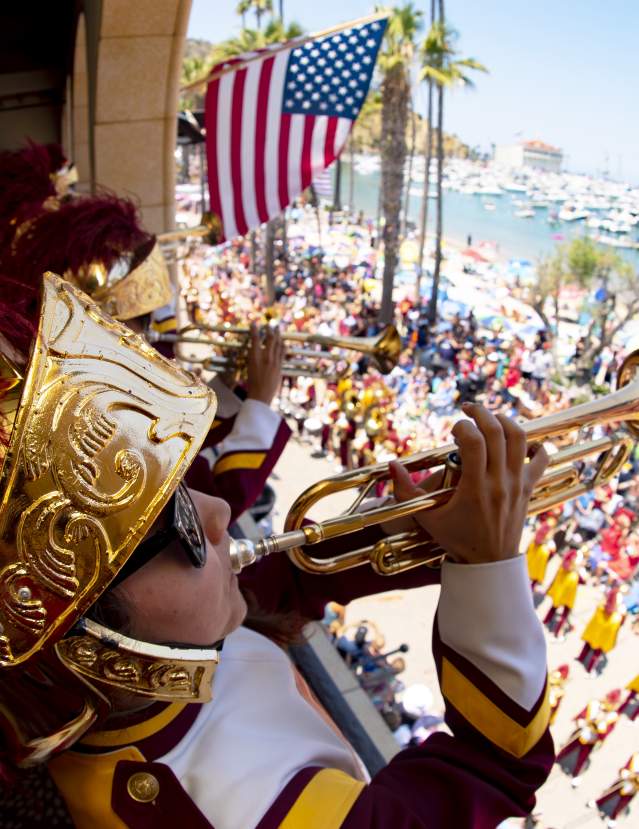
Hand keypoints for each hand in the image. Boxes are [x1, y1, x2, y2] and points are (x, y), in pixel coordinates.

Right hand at [246, 324, 283, 404]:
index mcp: (254, 357)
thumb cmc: (252, 383)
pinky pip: (282, 353)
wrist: (260, 395)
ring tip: (278, 330)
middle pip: (269, 339)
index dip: (255, 330)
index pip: (255, 339)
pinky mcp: (279, 367)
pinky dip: (283, 346)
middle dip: (270, 330)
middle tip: (270, 325)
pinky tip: (283, 343)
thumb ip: (253, 358)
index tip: (254, 323)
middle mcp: (265, 357)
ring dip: (278, 336)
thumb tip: (255, 350)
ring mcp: (274, 362)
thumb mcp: (249, 368)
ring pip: (278, 345)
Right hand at [390, 403, 547, 564]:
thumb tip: (391, 465)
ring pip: (519, 438)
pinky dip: (535, 445)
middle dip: (481, 413)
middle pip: (497, 432)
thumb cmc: (456, 539)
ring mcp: (517, 484)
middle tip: (468, 410)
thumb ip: (405, 491)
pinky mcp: (528, 488)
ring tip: (490, 420)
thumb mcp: (426, 517)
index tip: (453, 429)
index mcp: (476, 488)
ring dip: (504, 421)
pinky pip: (541, 459)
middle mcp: (500, 482)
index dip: (462, 426)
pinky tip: (521, 442)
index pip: (474, 441)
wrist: (489, 563)